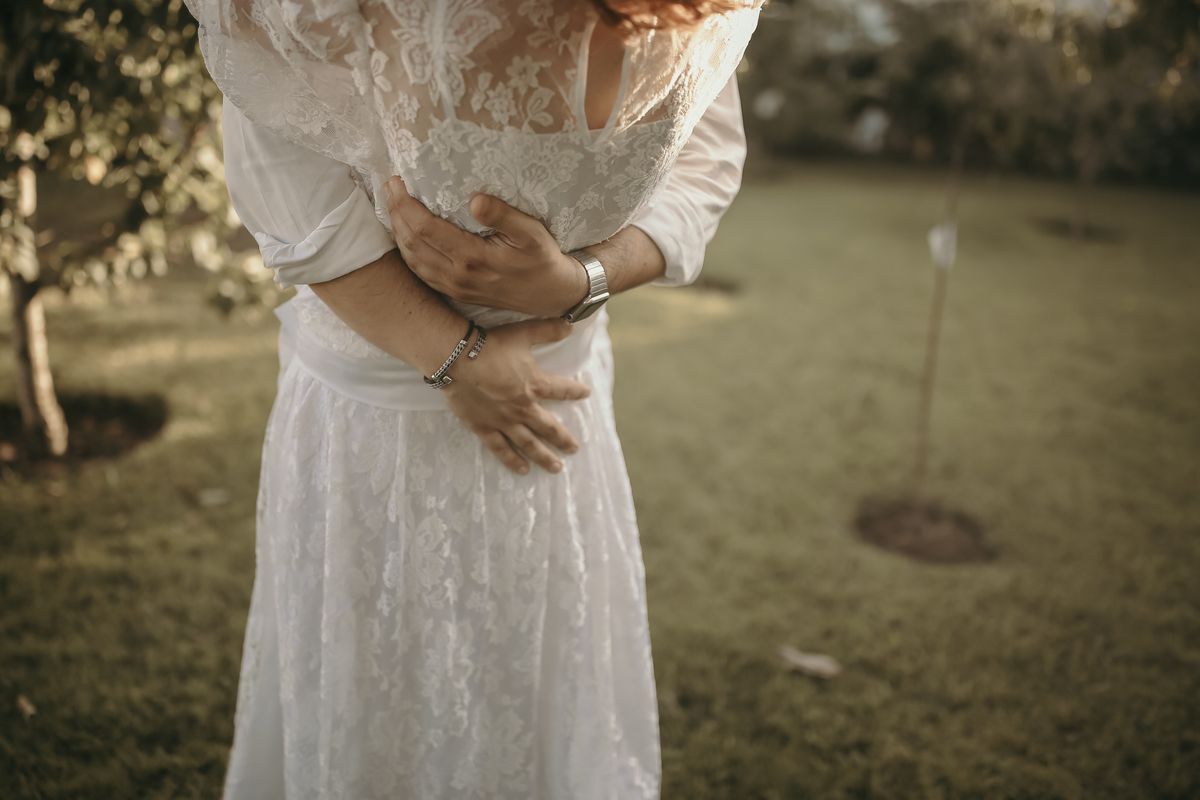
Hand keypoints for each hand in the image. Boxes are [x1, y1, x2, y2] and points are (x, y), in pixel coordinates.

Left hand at [384, 176, 587, 317]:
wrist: (551, 295)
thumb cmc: (542, 259)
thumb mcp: (532, 233)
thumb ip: (503, 215)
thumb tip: (475, 199)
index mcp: (472, 258)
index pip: (424, 228)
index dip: (405, 203)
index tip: (398, 181)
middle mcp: (458, 276)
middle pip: (411, 242)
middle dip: (396, 212)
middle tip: (390, 186)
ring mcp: (454, 287)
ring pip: (412, 259)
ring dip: (398, 231)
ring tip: (393, 205)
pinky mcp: (455, 293)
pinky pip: (421, 272)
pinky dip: (407, 251)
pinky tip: (405, 235)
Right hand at [442, 317, 590, 474]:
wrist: (456, 358)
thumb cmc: (489, 345)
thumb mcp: (522, 333)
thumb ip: (548, 330)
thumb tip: (570, 325)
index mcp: (535, 384)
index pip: (562, 390)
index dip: (576, 391)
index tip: (585, 394)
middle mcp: (523, 407)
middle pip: (549, 428)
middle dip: (564, 440)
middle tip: (574, 450)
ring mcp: (504, 420)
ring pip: (529, 444)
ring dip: (544, 457)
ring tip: (556, 468)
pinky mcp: (484, 427)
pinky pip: (501, 448)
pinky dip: (513, 460)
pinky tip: (523, 470)